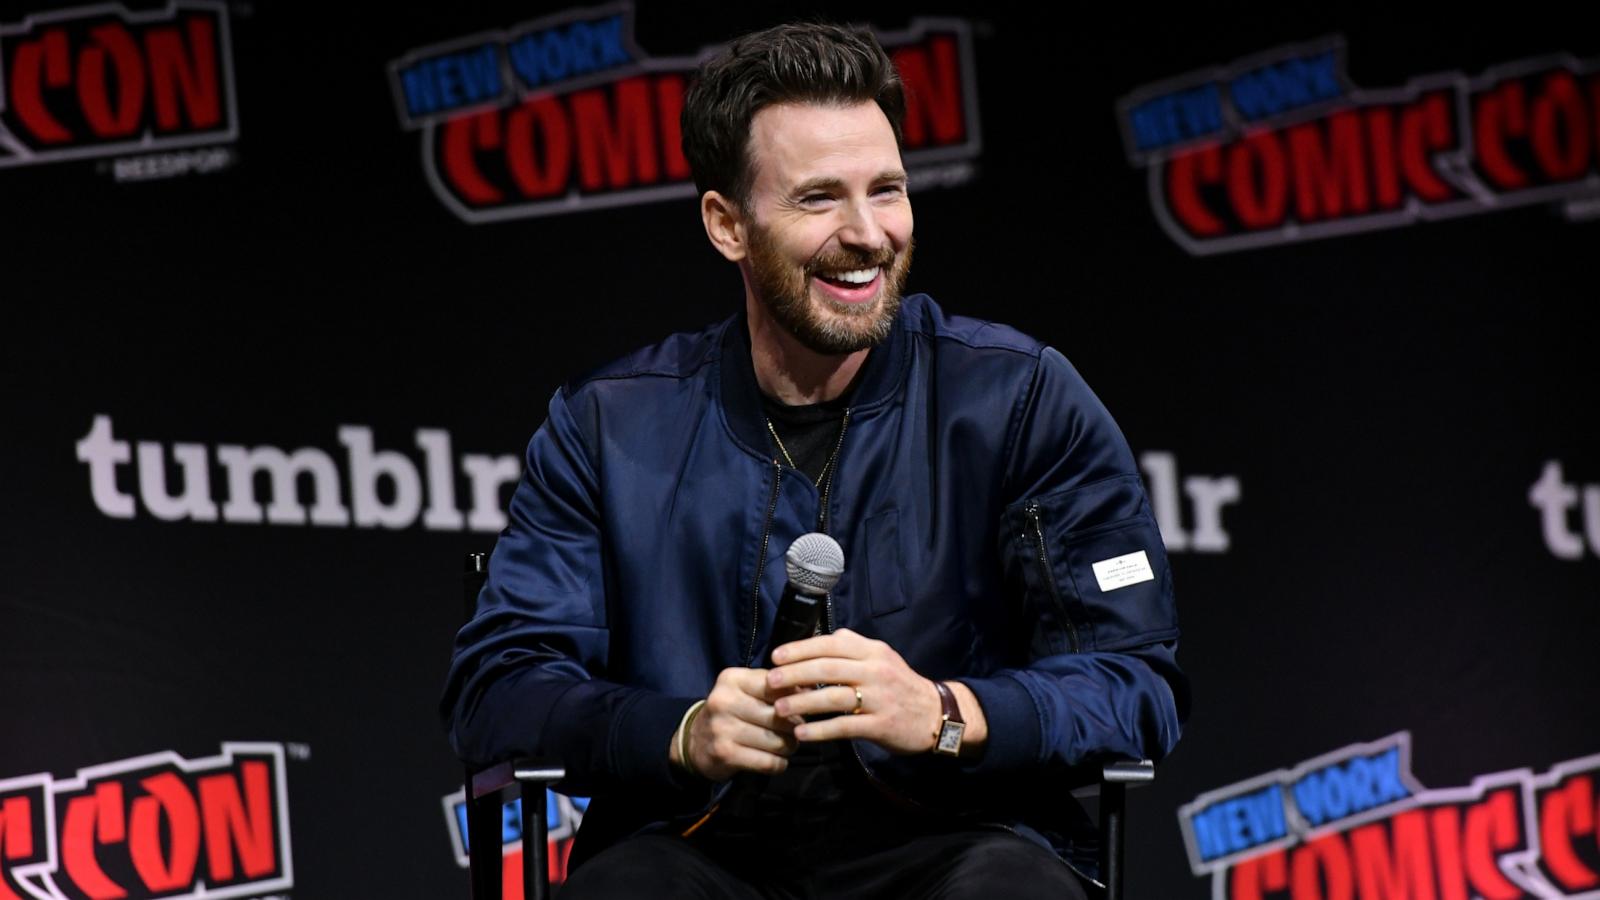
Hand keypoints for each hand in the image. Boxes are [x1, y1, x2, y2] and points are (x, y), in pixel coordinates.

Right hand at [670, 666, 798, 780]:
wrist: (695, 742)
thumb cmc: (732, 712)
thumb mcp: (747, 691)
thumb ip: (777, 687)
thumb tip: (812, 689)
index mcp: (732, 679)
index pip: (777, 686)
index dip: (795, 699)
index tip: (799, 707)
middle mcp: (725, 700)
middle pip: (781, 716)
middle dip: (796, 727)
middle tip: (796, 731)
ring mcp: (723, 728)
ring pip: (778, 741)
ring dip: (789, 747)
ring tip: (787, 745)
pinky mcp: (725, 754)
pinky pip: (769, 762)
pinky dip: (779, 764)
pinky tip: (776, 760)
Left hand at [765, 628, 942, 754]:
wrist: (936, 714)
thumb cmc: (899, 685)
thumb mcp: (881, 658)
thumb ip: (852, 648)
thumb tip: (816, 640)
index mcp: (872, 651)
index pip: (831, 644)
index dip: (801, 649)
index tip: (776, 656)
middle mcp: (875, 670)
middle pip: (828, 668)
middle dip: (795, 674)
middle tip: (771, 681)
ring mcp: (879, 698)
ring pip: (833, 698)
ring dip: (802, 703)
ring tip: (779, 709)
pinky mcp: (881, 725)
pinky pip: (845, 726)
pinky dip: (821, 730)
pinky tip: (803, 734)